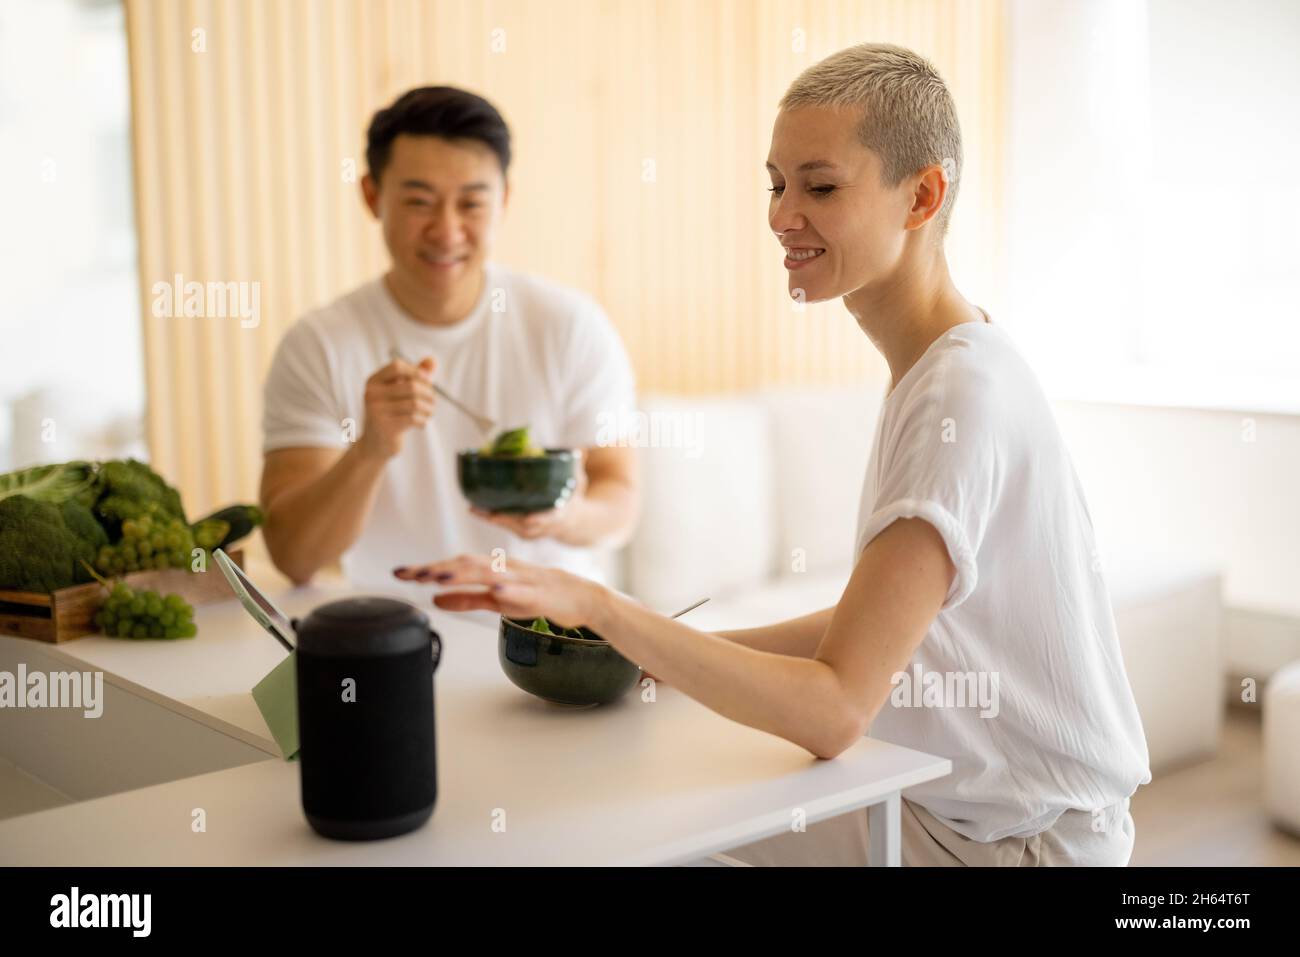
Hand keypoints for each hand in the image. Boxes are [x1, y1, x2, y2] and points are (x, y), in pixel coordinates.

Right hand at [358, 355, 435, 459]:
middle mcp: (371, 394)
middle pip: (411, 386)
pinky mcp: (384, 427)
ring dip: (429, 408)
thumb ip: (415, 375)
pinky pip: (413, 418)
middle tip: (433, 401)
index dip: (416, 371)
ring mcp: (376, 411)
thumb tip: (433, 360)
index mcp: (373, 382)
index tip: (426, 381)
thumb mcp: (400, 393)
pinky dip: (423, 420)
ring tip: (429, 412)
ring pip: (415, 403)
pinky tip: (421, 423)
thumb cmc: (391, 414)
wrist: (375, 445)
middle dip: (429, 393)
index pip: (397, 366)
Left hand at [392, 553, 600, 628]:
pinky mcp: (539, 593)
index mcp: (491, 569)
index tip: (400, 573)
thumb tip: (435, 599)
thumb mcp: (497, 599)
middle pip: (465, 563)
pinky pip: (522, 590)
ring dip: (463, 573)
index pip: (454, 565)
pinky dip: (508, 589)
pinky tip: (495, 590)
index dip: (427, 568)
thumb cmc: (537, 595)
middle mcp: (503, 568)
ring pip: (489, 572)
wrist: (579, 597)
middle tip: (407, 573)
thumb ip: (467, 598)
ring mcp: (521, 579)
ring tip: (438, 576)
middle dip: (436, 567)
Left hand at [469, 453, 586, 540]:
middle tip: (488, 511)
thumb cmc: (573, 498)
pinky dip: (489, 517)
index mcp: (558, 516)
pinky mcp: (520, 532)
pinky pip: (503, 525)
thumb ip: (578, 468)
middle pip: (522, 526)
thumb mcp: (579, 484)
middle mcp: (543, 527)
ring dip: (491, 518)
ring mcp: (531, 532)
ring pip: (509, 526)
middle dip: (505, 519)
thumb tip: (582, 449)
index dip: (540, 519)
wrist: (573, 523)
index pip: (550, 520)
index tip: (529, 517)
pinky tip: (473, 508)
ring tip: (473, 508)